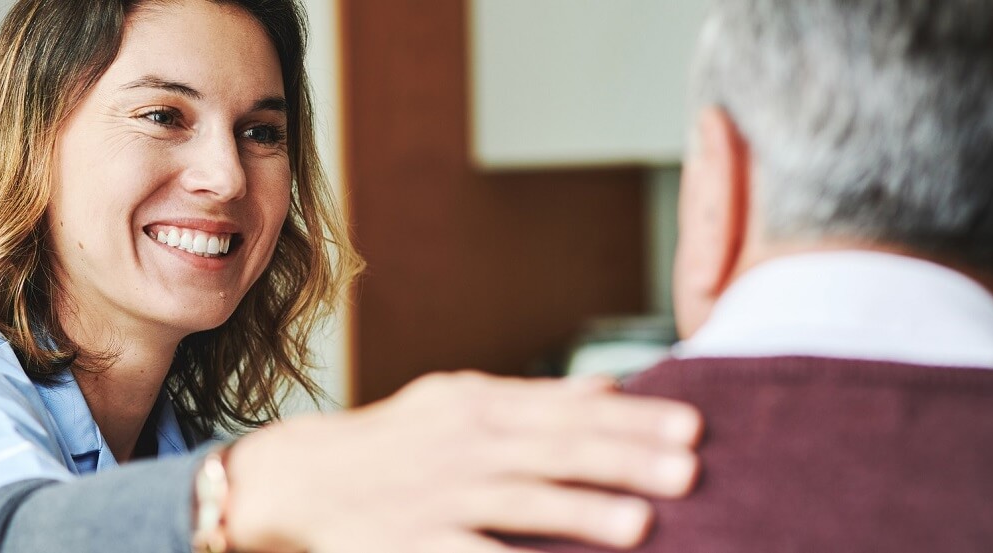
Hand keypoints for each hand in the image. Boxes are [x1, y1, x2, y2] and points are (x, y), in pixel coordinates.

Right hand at [224, 371, 702, 552]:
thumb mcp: (457, 399)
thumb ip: (536, 396)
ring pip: (520, 502)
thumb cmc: (393, 440)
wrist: (300, 478)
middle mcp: (463, 446)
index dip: (633, 418)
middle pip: (555, 450)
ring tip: (641, 525)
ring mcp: (438, 496)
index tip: (692, 426)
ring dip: (582, 512)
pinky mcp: (413, 544)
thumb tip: (616, 386)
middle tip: (691, 470)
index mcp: (479, 405)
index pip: (569, 408)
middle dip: (625, 459)